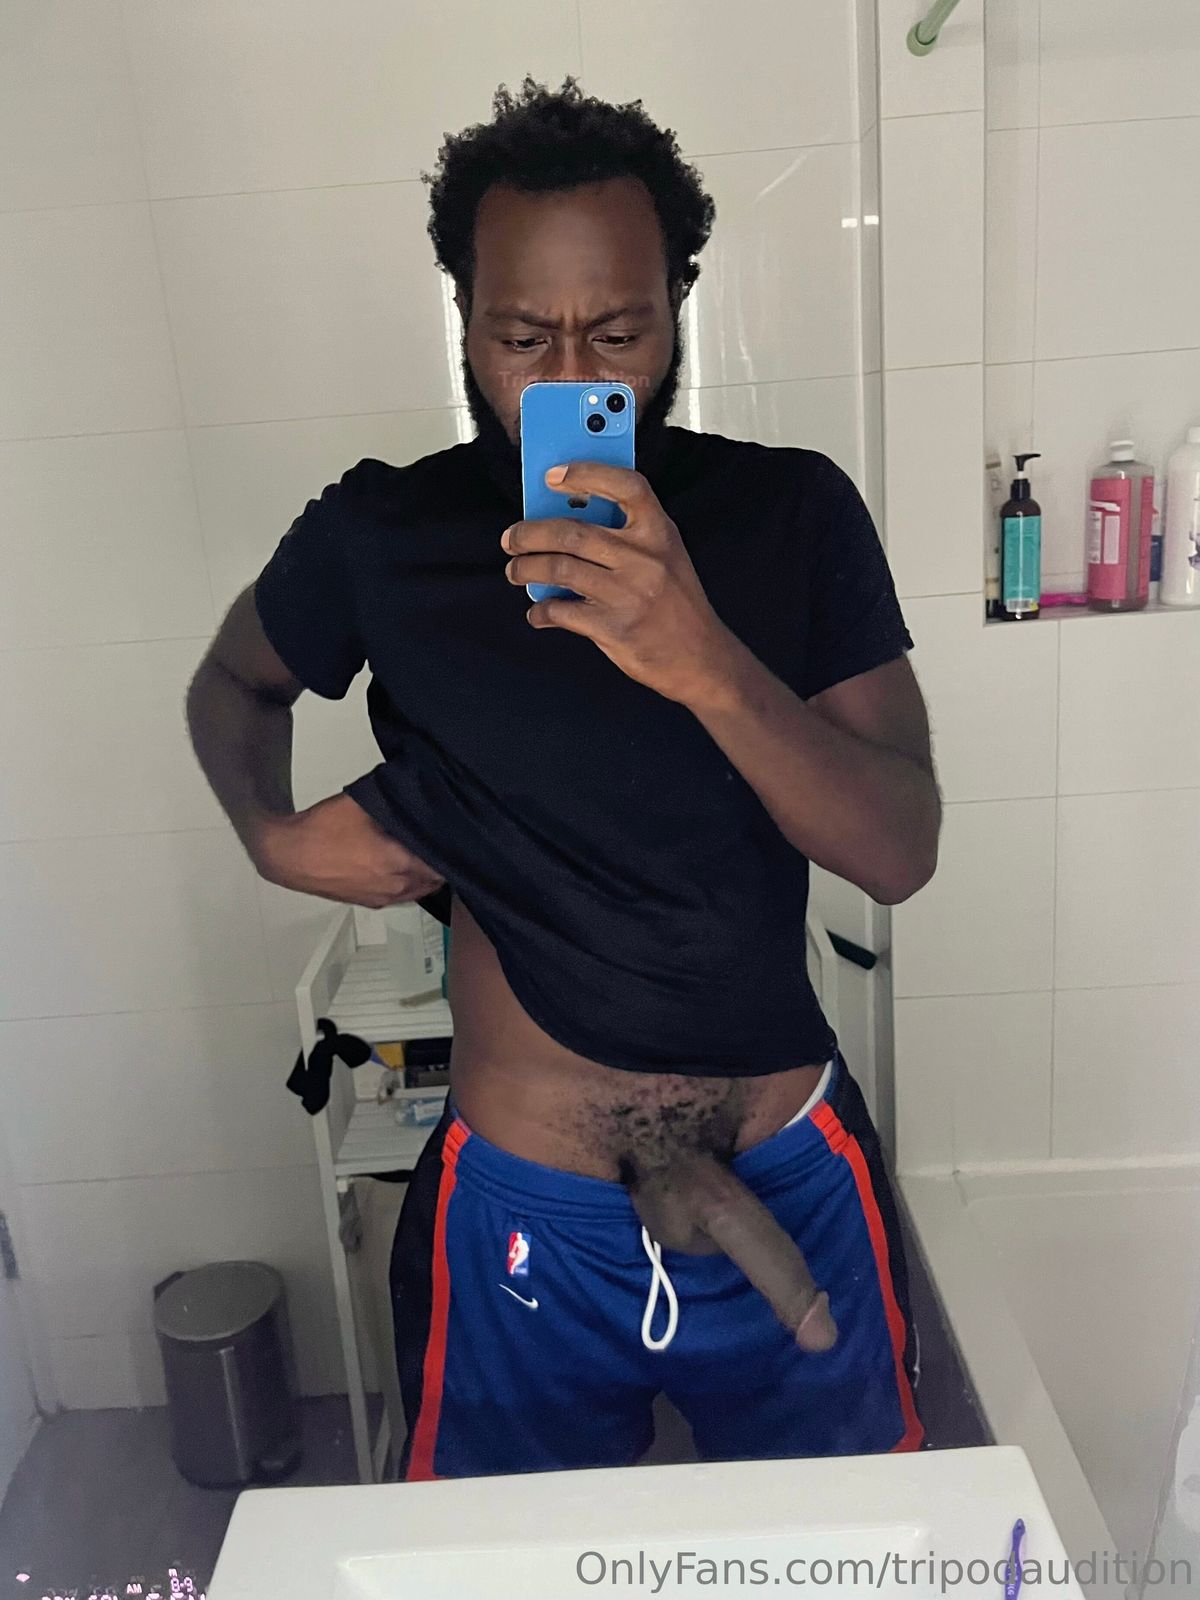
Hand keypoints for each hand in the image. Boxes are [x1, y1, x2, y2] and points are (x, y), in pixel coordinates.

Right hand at [253, 793, 444, 908]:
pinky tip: (401, 867)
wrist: (286, 855)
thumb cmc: (318, 833)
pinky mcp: (369, 902)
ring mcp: (382, 897)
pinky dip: (408, 883)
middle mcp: (394, 885)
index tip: (453, 834)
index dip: (451, 846)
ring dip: (426, 874)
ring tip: (423, 854)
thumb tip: (414, 794)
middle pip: (436, 878)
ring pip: (420, 889)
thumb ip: (394, 802)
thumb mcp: (362, 805)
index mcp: (397, 862)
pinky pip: (401, 896)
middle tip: (441, 842)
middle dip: (441, 861)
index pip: (444, 861)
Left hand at [501, 462, 738, 704]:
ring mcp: (628, 594)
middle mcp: (644, 559)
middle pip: (572, 531)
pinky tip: (538, 612)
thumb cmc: (677, 605)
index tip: (553, 475)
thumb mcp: (666, 558)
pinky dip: (540, 611)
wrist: (701, 658)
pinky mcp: (613, 627)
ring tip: (516, 571)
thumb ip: (628, 536)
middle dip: (530, 533)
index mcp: (660, 533)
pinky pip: (560, 611)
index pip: (626, 486)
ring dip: (526, 569)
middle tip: (512, 538)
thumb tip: (566, 519)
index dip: (586, 473)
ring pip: (559, 569)